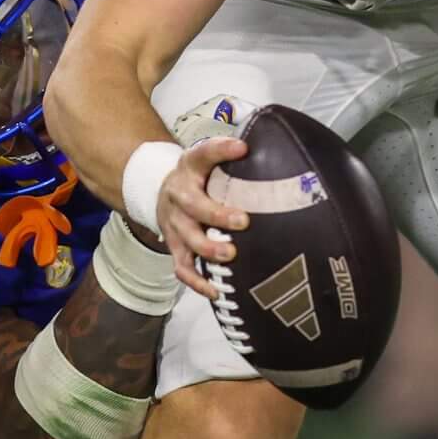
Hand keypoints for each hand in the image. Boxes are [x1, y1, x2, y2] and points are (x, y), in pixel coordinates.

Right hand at [159, 135, 250, 301]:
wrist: (160, 192)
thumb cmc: (197, 178)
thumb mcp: (208, 159)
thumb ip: (232, 157)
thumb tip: (277, 153)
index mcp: (190, 168)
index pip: (203, 154)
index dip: (221, 150)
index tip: (242, 147)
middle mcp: (179, 195)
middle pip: (193, 205)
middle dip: (217, 215)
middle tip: (242, 221)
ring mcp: (175, 223)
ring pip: (187, 239)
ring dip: (207, 249)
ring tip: (229, 255)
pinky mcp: (174, 246)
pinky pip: (183, 267)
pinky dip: (197, 282)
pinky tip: (216, 291)